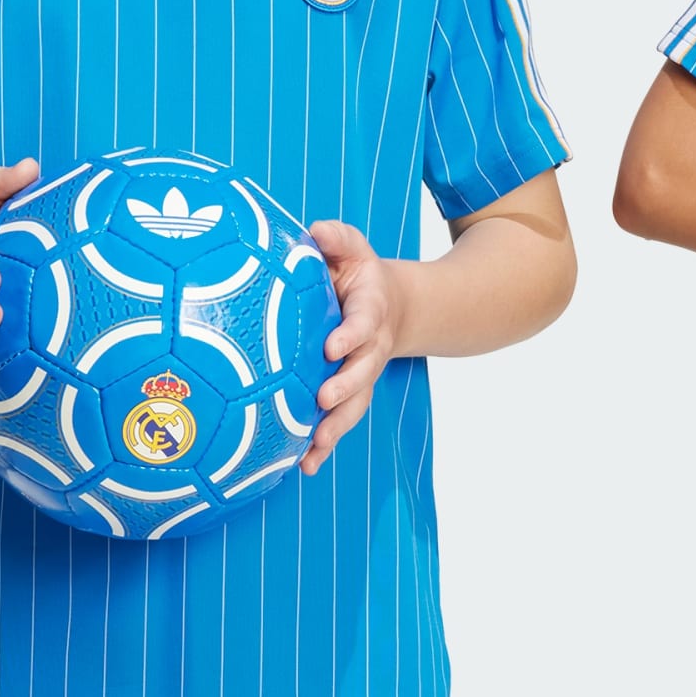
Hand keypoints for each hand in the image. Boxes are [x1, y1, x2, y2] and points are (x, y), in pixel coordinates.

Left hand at [301, 220, 402, 473]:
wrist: (389, 306)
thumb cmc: (358, 275)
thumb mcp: (352, 249)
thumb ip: (336, 239)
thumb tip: (314, 231)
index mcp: (369, 310)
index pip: (363, 322)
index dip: (350, 335)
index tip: (332, 347)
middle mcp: (369, 347)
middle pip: (363, 371)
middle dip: (346, 387)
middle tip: (324, 399)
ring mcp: (361, 374)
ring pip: (355, 404)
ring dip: (337, 426)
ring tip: (315, 446)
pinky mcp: (350, 393)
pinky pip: (340, 421)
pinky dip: (325, 445)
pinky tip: (306, 465)